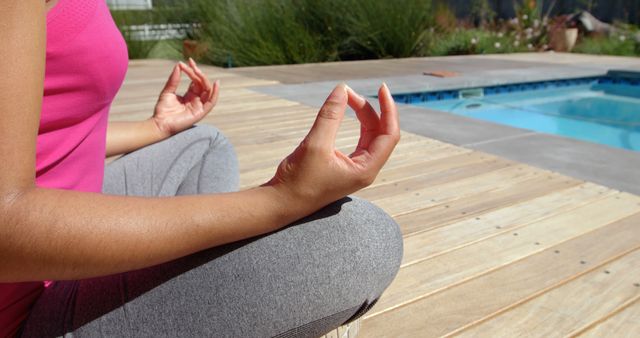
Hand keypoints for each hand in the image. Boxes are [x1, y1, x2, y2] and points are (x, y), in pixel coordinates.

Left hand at [152, 58, 219, 136]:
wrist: (160, 124)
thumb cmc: (162, 110)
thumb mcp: (167, 91)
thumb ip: (174, 80)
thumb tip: (178, 65)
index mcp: (190, 96)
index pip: (196, 81)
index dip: (193, 70)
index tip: (188, 61)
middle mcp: (196, 100)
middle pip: (202, 84)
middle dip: (198, 73)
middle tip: (191, 64)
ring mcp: (199, 106)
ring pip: (208, 91)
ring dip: (204, 80)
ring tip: (198, 71)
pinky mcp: (201, 112)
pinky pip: (212, 102)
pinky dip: (215, 93)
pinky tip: (216, 84)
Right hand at [267, 83, 399, 210]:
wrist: (281, 203)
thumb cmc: (298, 181)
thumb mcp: (315, 144)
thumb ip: (330, 116)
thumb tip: (341, 89)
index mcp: (366, 169)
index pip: (389, 134)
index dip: (388, 109)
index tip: (381, 87)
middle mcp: (365, 169)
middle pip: (380, 132)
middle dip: (368, 108)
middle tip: (347, 91)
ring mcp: (355, 168)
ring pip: (369, 135)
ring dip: (362, 115)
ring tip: (346, 97)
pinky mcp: (344, 166)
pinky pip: (358, 140)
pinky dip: (354, 124)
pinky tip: (345, 112)